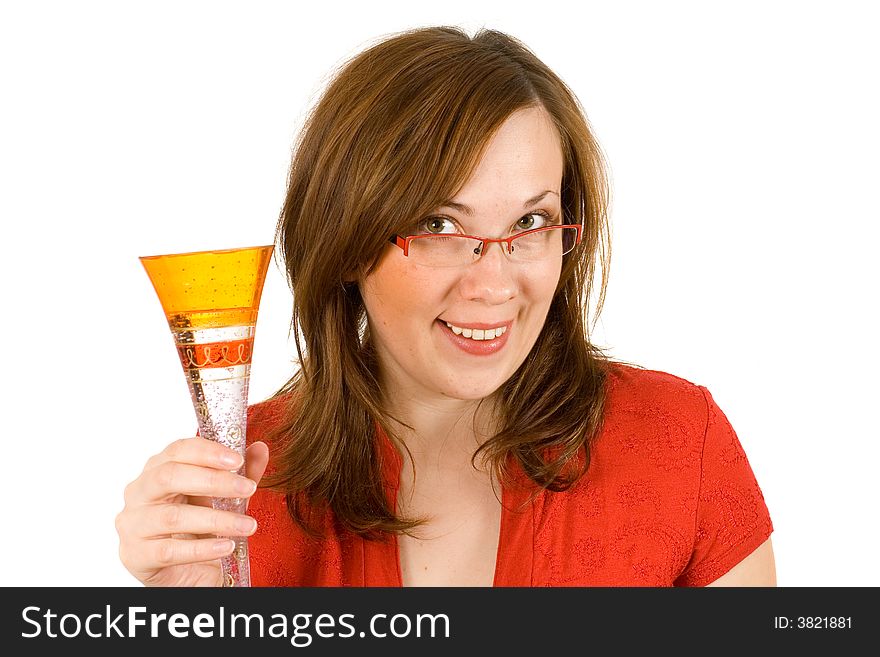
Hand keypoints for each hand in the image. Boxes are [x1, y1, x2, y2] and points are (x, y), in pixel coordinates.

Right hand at [115, 437, 269, 586]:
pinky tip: (226, 547)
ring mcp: (133, 525)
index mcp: (157, 470)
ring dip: (216, 520)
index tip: (237, 461)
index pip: (177, 450)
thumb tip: (260, 449)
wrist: (186, 573)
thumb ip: (240, 474)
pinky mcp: (136, 556)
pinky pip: (169, 550)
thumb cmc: (198, 528)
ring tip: (247, 526)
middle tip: (248, 489)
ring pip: (172, 517)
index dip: (208, 452)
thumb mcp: (224, 498)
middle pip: (169, 476)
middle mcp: (139, 493)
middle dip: (214, 481)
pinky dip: (202, 549)